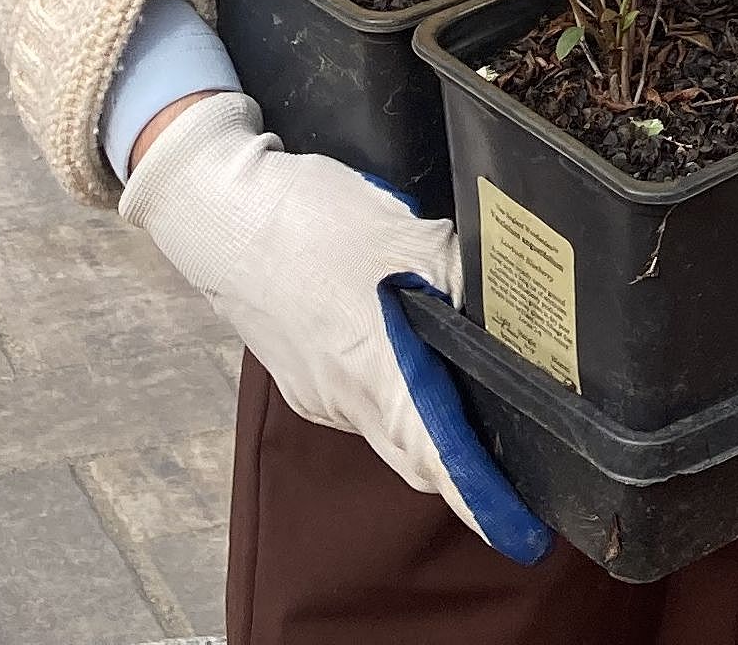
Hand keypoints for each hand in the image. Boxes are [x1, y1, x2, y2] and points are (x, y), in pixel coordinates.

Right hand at [120, 92, 550, 561]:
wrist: (222, 215)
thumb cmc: (306, 224)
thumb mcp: (401, 232)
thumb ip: (459, 270)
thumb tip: (507, 299)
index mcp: (371, 370)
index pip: (432, 456)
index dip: (476, 493)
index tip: (516, 523)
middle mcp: (344, 397)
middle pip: (414, 451)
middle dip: (461, 465)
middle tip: (513, 463)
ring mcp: (319, 389)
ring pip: (388, 424)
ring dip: (426, 420)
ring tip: (474, 393)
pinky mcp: (304, 374)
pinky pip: (361, 397)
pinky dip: (393, 389)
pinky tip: (411, 350)